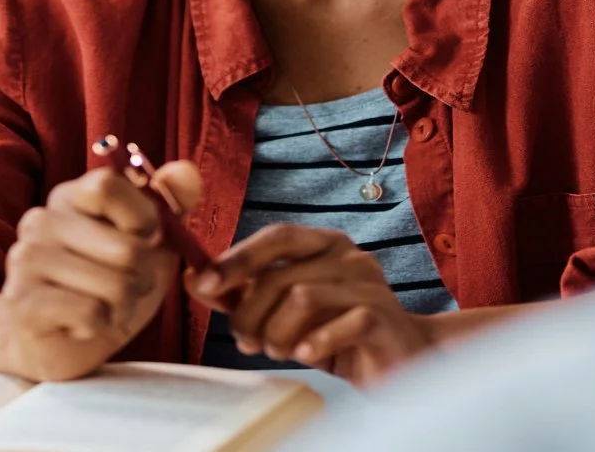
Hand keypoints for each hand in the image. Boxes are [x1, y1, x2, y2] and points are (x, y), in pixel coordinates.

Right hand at [0, 162, 200, 380]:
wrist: (59, 342)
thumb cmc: (107, 287)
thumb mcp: (148, 245)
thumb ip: (170, 205)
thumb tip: (187, 171)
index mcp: (69, 198)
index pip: (108, 184)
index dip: (143, 218)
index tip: (144, 240)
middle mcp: (41, 220)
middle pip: (127, 248)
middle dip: (142, 280)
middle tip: (123, 289)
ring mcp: (26, 259)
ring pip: (115, 287)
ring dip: (122, 308)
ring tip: (101, 308)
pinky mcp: (22, 302)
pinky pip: (90, 313)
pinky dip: (99, 326)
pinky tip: (80, 325)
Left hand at [187, 224, 434, 385]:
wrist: (400, 358)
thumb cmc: (335, 330)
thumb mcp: (282, 311)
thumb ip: (241, 294)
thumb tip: (194, 279)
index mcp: (323, 244)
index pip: (275, 236)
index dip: (236, 259)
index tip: (204, 284)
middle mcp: (349, 255)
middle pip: (281, 276)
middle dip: (251, 314)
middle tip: (246, 341)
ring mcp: (371, 284)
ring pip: (304, 299)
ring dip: (278, 333)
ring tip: (277, 350)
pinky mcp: (385, 317)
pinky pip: (343, 322)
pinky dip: (316, 342)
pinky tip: (307, 354)